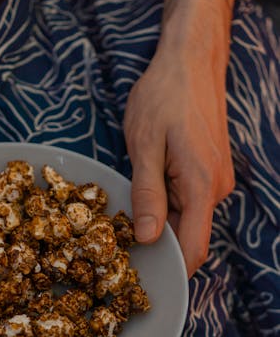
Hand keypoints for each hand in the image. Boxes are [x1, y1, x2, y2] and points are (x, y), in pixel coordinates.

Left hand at [124, 0, 239, 276]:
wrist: (191, 59)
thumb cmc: (164, 95)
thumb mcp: (145, 145)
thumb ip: (147, 194)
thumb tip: (148, 237)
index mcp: (200, 186)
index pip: (193, 249)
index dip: (170, 270)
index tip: (140, 277)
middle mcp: (215, 189)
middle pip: (190, 237)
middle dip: (159, 247)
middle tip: (119, 248)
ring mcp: (215, 179)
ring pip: (188, 219)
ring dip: (161, 224)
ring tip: (127, 219)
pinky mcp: (209, 170)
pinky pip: (189, 201)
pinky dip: (168, 207)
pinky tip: (145, 197)